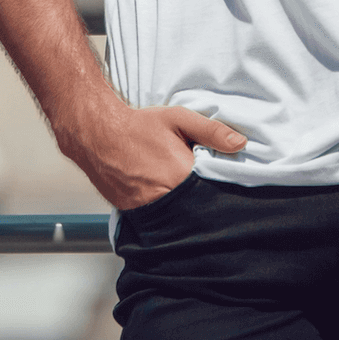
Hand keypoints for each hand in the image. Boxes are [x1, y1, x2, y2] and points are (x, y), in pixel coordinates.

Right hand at [61, 104, 245, 209]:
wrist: (97, 134)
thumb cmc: (137, 126)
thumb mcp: (178, 119)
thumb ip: (211, 131)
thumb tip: (241, 143)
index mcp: (181, 175)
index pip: (214, 192)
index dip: (222, 189)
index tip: (226, 187)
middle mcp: (166, 197)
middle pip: (198, 209)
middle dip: (204, 201)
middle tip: (202, 188)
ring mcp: (148, 210)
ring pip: (179, 218)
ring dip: (186, 210)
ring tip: (181, 192)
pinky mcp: (135, 214)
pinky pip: (158, 220)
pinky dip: (166, 213)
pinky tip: (164, 198)